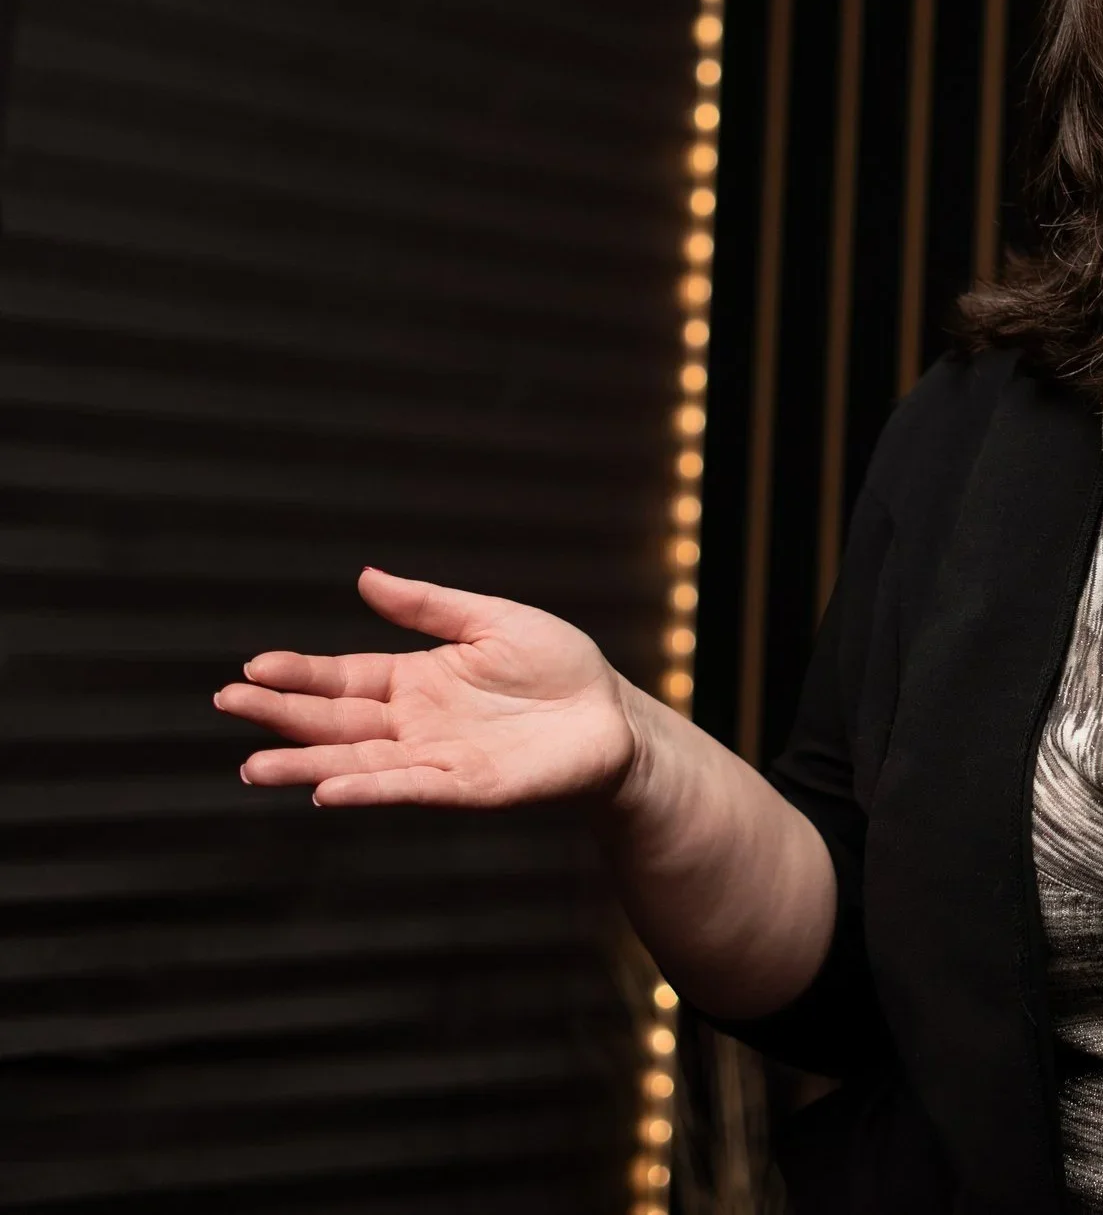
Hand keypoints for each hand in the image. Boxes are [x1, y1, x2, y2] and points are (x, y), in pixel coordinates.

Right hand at [214, 567, 640, 807]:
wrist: (611, 717)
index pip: (343, 677)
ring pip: (357, 761)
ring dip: (305, 764)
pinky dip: (366, 789)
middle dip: (280, 714)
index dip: (299, 673)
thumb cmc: (560, 668)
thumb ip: (428, 605)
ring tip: (253, 766)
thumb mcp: (492, 619)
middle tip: (226, 704)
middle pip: (335, 720)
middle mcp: (415, 722)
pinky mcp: (464, 787)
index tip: (252, 668)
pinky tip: (327, 788)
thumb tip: (365, 577)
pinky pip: (407, 787)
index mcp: (416, 679)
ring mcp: (435, 757)